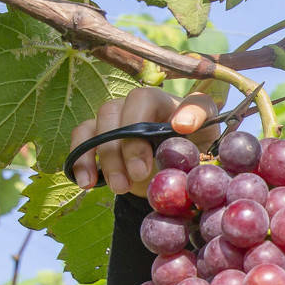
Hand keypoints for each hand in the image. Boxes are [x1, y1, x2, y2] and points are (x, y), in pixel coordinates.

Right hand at [69, 86, 222, 197]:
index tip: (182, 129)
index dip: (157, 111)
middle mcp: (132, 103)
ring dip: (107, 159)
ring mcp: (112, 116)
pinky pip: (81, 138)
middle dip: (129, 146)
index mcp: (161, 100)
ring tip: (120, 187)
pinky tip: (87, 183)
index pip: (154, 97)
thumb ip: (200, 124)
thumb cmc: (189, 142)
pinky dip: (80, 160)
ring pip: (99, 127)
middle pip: (120, 113)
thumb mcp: (204, 134)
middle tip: (141, 173)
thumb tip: (182, 124)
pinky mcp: (95, 133)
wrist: (167, 164)